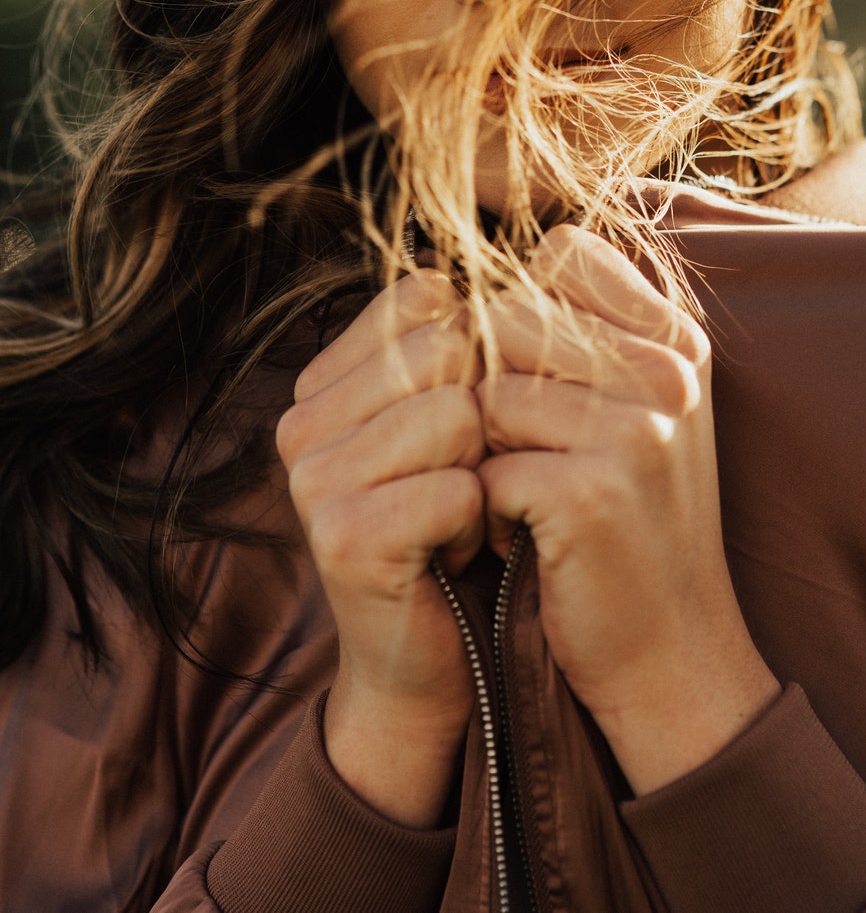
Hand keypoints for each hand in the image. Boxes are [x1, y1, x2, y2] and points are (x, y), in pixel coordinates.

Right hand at [276, 271, 484, 824]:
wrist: (434, 659)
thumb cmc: (457, 523)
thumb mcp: (452, 419)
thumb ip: (458, 340)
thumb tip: (512, 259)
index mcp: (323, 379)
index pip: (427, 296)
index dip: (481, 350)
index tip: (472, 421)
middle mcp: (301, 420)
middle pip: (447, 347)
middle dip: (487, 414)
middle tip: (468, 477)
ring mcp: (312, 478)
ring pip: (457, 413)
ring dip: (484, 472)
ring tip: (459, 515)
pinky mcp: (342, 537)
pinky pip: (457, 488)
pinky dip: (479, 522)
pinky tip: (454, 553)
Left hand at [477, 226, 778, 794]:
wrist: (674, 652)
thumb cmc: (635, 519)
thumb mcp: (640, 408)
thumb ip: (586, 329)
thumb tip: (480, 262)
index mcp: (677, 338)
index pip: (561, 254)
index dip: (517, 306)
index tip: (526, 374)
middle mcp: (667, 371)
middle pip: (510, 318)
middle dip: (490, 387)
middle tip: (519, 451)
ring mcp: (637, 430)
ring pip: (488, 394)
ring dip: (483, 453)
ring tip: (523, 496)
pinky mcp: (593, 493)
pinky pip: (485, 467)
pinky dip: (485, 509)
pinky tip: (524, 537)